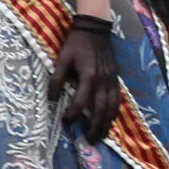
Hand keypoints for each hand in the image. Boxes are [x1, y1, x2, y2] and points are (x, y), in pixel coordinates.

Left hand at [49, 22, 121, 141]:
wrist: (95, 28)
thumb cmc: (76, 43)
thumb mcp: (62, 59)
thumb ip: (57, 79)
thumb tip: (52, 99)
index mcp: (88, 75)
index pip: (81, 101)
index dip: (73, 114)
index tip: (66, 121)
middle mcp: (103, 80)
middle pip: (101, 109)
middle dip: (95, 126)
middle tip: (89, 140)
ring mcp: (112, 79)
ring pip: (112, 106)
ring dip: (107, 123)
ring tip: (101, 136)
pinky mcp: (116, 77)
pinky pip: (117, 99)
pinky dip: (114, 112)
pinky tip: (110, 120)